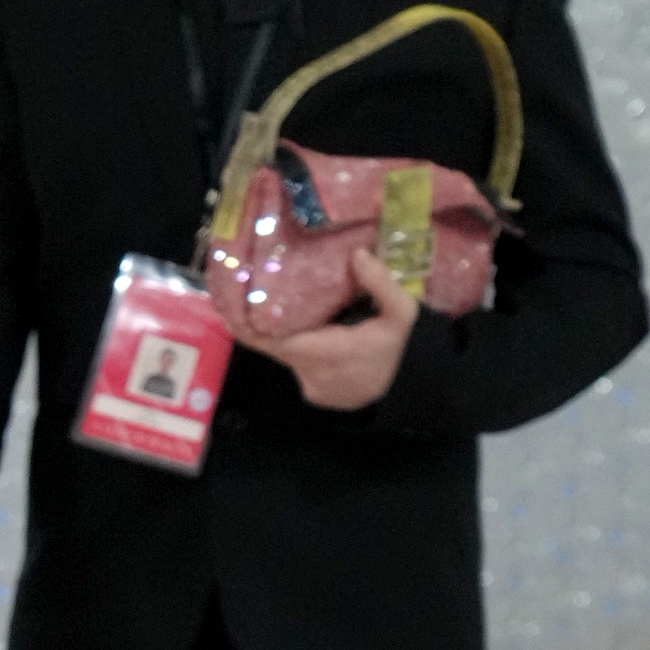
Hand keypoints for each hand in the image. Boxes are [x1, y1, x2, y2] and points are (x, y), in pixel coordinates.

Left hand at [261, 247, 417, 412]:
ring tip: (285, 306)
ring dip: (289, 335)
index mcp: (327, 352)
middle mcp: (311, 374)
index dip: (250, 326)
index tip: (233, 306)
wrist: (416, 389)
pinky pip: (300, 367)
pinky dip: (302, 350)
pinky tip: (313, 332)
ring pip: (289, 355)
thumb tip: (357, 254)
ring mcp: (312, 387)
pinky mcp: (317, 394)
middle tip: (255, 293)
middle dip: (266, 323)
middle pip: (277, 345)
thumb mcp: (403, 312)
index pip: (274, 341)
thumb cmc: (407, 348)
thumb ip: (380, 283)